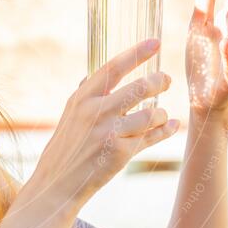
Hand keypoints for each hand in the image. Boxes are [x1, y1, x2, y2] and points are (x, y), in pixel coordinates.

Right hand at [29, 39, 177, 209]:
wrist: (56, 184)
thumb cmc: (65, 149)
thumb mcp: (69, 116)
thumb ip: (85, 96)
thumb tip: (93, 75)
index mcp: (82, 98)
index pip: (113, 68)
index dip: (136, 53)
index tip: (155, 42)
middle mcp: (94, 111)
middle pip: (139, 88)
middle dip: (158, 81)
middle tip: (166, 80)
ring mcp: (107, 132)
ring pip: (150, 114)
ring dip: (161, 113)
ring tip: (162, 114)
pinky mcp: (118, 153)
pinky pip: (150, 138)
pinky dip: (165, 131)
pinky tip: (172, 126)